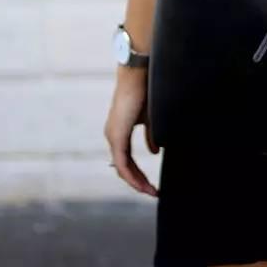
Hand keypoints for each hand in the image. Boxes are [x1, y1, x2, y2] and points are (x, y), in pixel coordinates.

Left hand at [103, 67, 159, 195]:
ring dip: (136, 181)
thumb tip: (154, 152)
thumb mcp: (151, 118)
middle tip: (154, 193)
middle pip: (124, 167)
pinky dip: (131, 175)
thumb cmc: (146, 91)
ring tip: (151, 191)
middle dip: (139, 182)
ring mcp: (113, 135)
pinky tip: (142, 184)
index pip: (127, 160)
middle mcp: (112, 135)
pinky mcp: (116, 135)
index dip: (139, 174)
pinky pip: (122, 163)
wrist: (139, 74)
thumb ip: (151, 136)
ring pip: (122, 167)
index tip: (152, 185)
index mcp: (119, 131)